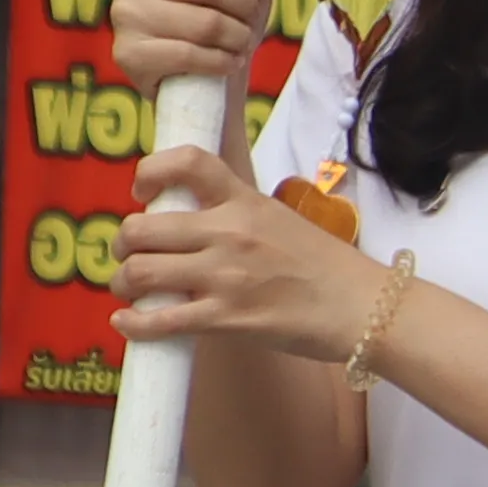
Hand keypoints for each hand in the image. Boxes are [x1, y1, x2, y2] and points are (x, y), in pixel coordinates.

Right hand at [111, 0, 288, 90]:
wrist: (207, 74)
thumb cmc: (227, 10)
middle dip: (244, 4)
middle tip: (247, 16)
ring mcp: (124, 13)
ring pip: (205, 23)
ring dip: (237, 36)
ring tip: (238, 40)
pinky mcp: (127, 53)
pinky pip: (188, 55)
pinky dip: (220, 62)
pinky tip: (225, 61)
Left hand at [114, 143, 386, 361]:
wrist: (365, 307)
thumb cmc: (328, 267)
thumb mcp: (282, 221)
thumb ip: (238, 217)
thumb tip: (193, 226)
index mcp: (245, 201)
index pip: (187, 162)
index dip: (149, 173)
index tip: (142, 194)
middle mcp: (229, 233)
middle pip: (141, 228)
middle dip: (122, 245)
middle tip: (130, 256)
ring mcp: (225, 277)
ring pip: (140, 273)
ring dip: (124, 283)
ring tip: (132, 290)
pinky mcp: (226, 318)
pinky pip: (158, 321)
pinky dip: (132, 324)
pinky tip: (128, 323)